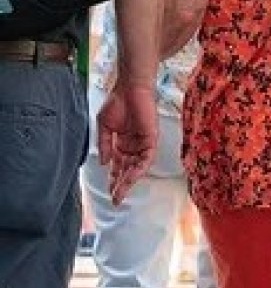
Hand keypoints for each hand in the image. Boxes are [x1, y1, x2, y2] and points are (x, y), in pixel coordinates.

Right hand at [97, 81, 157, 204]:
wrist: (129, 88)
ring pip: (136, 168)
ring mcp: (142, 144)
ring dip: (128, 181)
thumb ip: (104, 145)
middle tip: (115, 200)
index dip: (113, 180)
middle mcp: (133, 147)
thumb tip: (103, 163)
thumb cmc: (117, 102)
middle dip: (120, 185)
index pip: (118, 166)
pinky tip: (130, 178)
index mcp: (122, 144)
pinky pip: (146, 158)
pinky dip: (139, 169)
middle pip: (127, 170)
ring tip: (120, 193)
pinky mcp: (151, 139)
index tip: (109, 193)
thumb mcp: (104, 126)